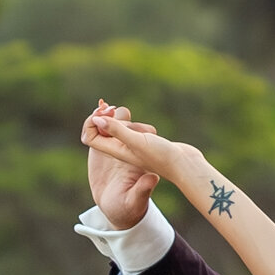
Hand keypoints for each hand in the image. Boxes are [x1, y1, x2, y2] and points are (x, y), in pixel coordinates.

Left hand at [84, 104, 208, 217]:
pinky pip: (130, 130)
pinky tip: (148, 132)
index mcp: (115, 150)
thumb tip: (97, 119)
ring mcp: (132, 147)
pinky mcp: (143, 144)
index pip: (90, 136)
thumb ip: (117, 131)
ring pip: (119, 127)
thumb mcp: (137, 142)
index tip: (105, 112)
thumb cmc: (161, 156)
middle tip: (112, 108)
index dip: (92, 121)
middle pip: (101, 130)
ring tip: (142, 131)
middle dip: (105, 117)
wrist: (184, 165)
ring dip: (125, 121)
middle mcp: (120, 149)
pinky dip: (134, 125)